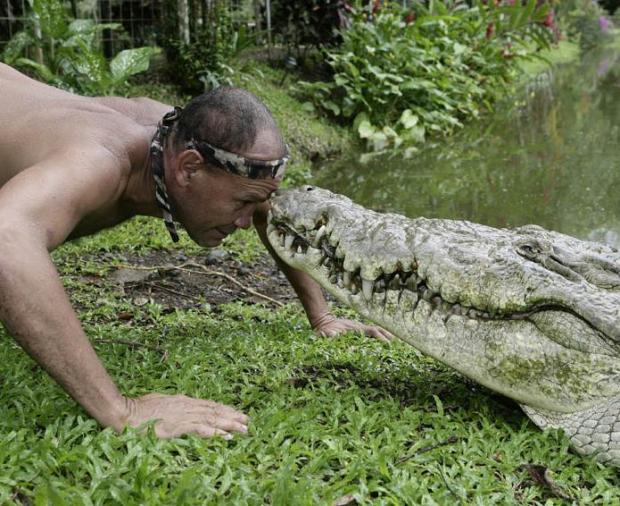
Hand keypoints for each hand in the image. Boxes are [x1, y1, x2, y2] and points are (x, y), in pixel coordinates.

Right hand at [122, 393, 248, 438]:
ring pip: (212, 419)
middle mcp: (186, 406)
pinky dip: (214, 432)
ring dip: (229, 424)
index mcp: (183, 401)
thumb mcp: (159, 402)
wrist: (123, 412)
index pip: (209, 405)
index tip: (236, 413)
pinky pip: (200, 429)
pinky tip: (225, 436)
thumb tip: (179, 402)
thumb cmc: (137, 409)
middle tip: (247, 421)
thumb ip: (172, 404)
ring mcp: (183, 415)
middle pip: (214, 411)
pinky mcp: (177, 426)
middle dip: (232, 416)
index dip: (224, 409)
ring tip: (243, 428)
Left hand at [311, 313, 393, 342]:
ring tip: (397, 343)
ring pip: (377, 331)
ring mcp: (360, 329)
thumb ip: (330, 334)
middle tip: (398, 343)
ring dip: (386, 336)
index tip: (387, 343)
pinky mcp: (359, 332)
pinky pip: (372, 334)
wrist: (323, 322)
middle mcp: (360, 328)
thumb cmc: (325, 330)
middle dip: (388, 336)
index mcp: (355, 329)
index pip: (371, 331)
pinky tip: (386, 343)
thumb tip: (334, 335)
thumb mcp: (326, 333)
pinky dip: (380, 337)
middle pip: (378, 330)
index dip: (380, 336)